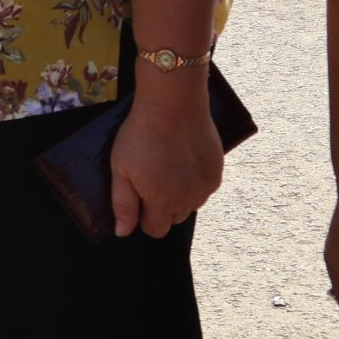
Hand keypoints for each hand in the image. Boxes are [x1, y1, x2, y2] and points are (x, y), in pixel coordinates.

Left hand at [110, 93, 223, 237]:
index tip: (137, 198)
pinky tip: (182, 159)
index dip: (143, 218)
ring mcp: (206, 186)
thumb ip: (123, 204)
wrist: (173, 105)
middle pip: (173, 218)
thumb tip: (123, 232)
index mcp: (163, 202)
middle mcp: (189, 200)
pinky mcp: (217, 171)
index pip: (155, 230)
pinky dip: (193, 180)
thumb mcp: (120, 168)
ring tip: (165, 166)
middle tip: (149, 178)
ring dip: (179, 194)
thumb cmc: (141, 135)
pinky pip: (204, 187)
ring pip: (191, 203)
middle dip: (160, 207)